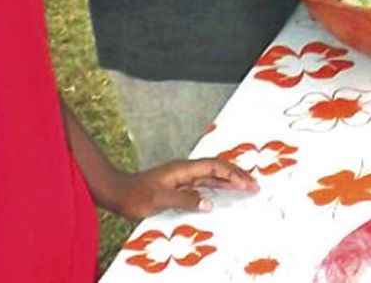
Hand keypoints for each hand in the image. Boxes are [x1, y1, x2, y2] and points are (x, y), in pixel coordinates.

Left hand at [104, 158, 258, 219]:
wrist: (116, 192)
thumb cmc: (134, 196)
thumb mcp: (159, 200)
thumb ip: (186, 200)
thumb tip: (210, 203)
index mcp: (183, 169)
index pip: (215, 167)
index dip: (233, 174)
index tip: (249, 183)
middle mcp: (184, 170)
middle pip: (217, 168)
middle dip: (237, 175)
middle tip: (254, 184)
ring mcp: (181, 177)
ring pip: (211, 175)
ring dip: (228, 180)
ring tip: (245, 186)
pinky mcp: (177, 184)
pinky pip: (203, 183)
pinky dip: (216, 185)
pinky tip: (221, 192)